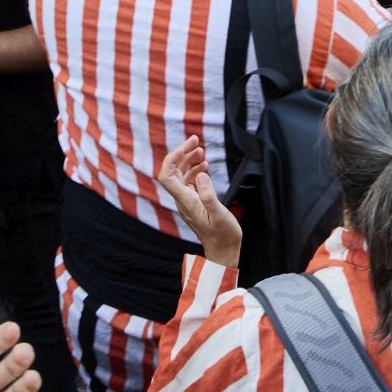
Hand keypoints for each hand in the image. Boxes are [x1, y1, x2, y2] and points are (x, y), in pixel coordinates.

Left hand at [157, 136, 242, 266]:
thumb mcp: (220, 214)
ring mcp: (187, 201)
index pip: (167, 175)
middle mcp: (183, 200)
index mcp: (186, 201)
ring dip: (188, 160)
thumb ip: (209, 195)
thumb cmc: (224, 235)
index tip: (189, 146)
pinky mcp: (194, 203)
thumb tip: (200, 174)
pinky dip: (195, 170)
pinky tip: (204, 166)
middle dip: (182, 153)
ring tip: (201, 150)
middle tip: (196, 140)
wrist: (224, 251)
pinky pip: (189, 182)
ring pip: (181, 175)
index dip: (173, 157)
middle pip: (173, 171)